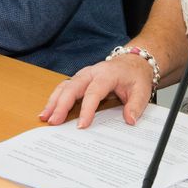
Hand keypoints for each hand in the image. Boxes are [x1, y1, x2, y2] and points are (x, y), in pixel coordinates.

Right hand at [38, 54, 155, 127]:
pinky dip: (54, 99)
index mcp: (106, 74)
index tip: (82, 125)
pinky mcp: (79, 80)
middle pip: (72, 87)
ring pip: (64, 86)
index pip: (94, 92)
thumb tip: (130, 120)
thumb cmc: (135, 76)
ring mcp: (83, 75)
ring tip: (44, 117)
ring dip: (53, 101)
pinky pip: (64, 88)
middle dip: (61, 105)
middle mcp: (91, 73)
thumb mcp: (142, 90)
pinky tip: (47, 111)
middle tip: (53, 122)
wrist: (133, 62)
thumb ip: (136, 105)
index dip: (87, 109)